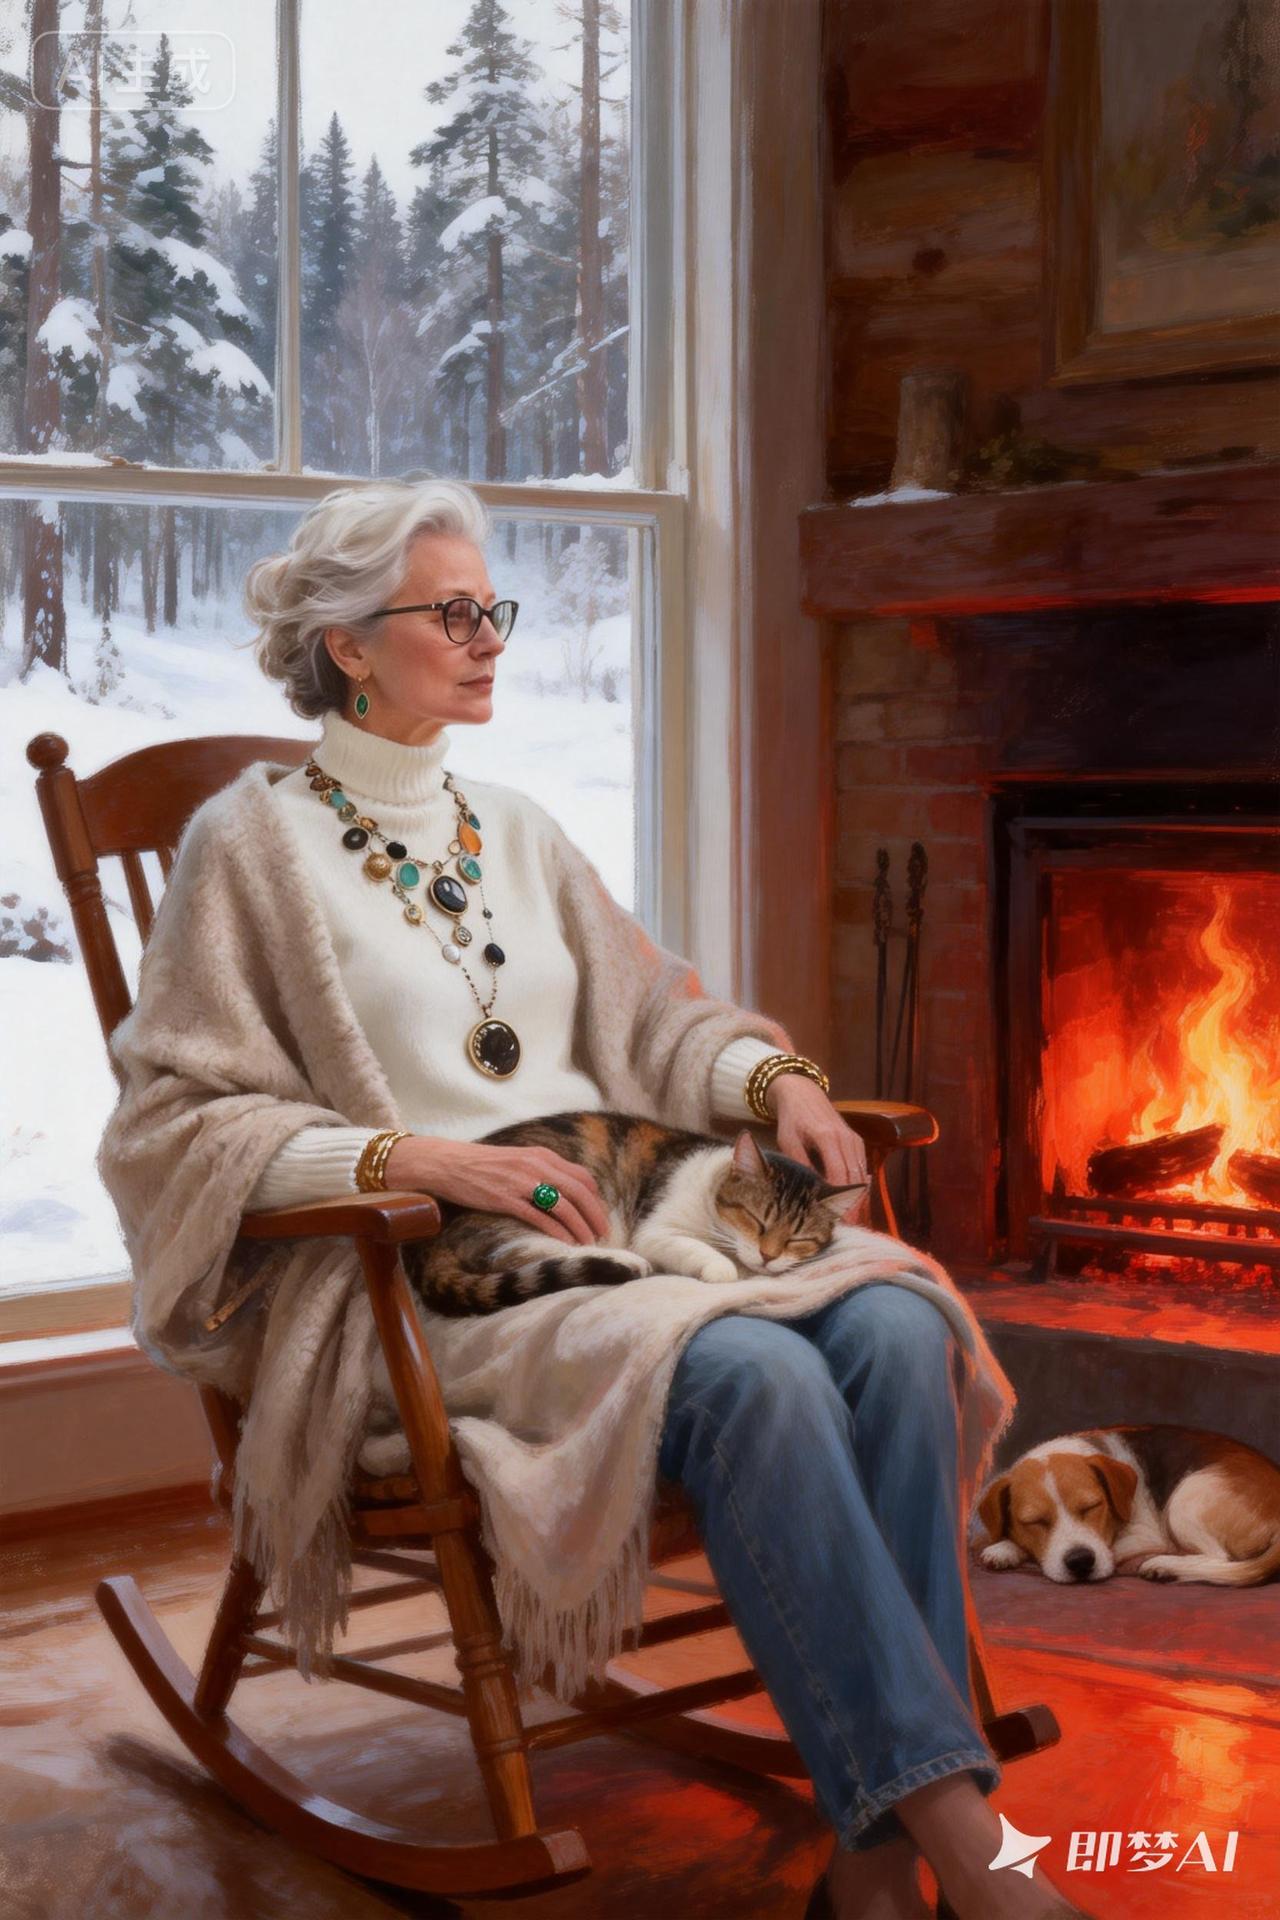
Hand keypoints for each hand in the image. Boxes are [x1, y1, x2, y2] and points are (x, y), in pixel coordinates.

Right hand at [384, 1136, 610, 1246]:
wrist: (448, 1163)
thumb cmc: (483, 1165)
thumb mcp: (519, 1160)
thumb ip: (542, 1171)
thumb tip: (565, 1192)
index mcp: (542, 1156)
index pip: (582, 1177)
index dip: (597, 1199)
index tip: (601, 1217)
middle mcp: (536, 1166)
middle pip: (579, 1192)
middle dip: (596, 1216)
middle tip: (604, 1234)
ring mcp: (521, 1182)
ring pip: (564, 1206)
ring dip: (580, 1227)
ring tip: (587, 1243)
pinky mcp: (506, 1199)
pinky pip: (539, 1217)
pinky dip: (557, 1232)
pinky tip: (565, 1243)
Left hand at [768, 1074, 869, 1219]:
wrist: (802, 1093)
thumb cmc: (792, 1119)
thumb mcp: (788, 1141)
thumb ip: (799, 1163)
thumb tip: (809, 1190)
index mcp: (827, 1137)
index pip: (838, 1175)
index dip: (838, 1200)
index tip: (836, 1218)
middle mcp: (845, 1138)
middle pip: (854, 1178)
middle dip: (852, 1205)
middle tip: (848, 1227)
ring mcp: (854, 1139)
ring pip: (861, 1175)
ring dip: (858, 1198)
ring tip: (854, 1221)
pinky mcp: (856, 1141)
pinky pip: (862, 1168)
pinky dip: (860, 1186)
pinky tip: (856, 1202)